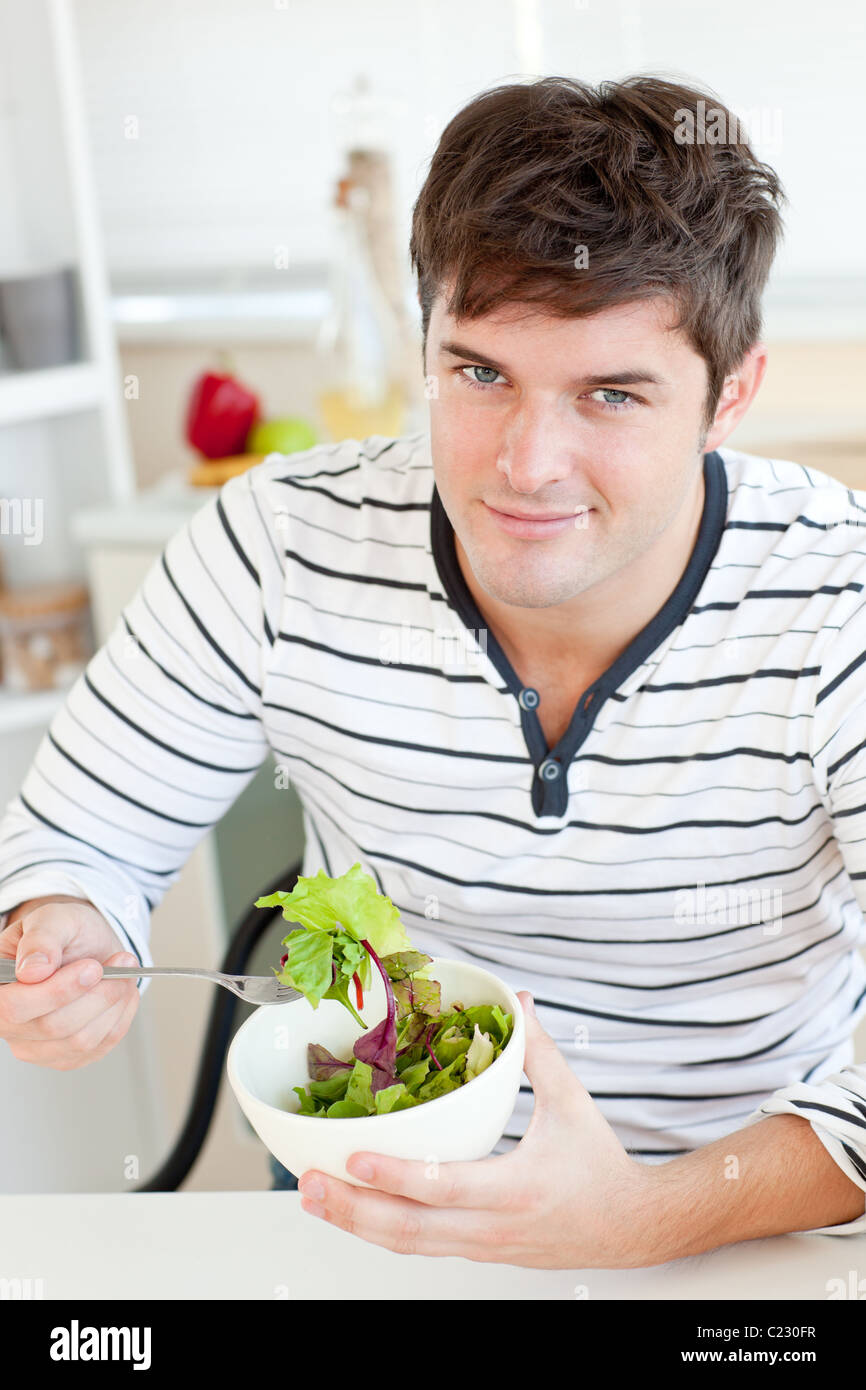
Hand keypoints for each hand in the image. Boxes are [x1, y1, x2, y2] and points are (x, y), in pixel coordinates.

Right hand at [0, 895, 140, 1069]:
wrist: (84, 948)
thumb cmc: (62, 934)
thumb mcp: (51, 919)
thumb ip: (41, 939)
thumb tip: (33, 970)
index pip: (14, 1007)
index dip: (56, 992)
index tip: (93, 968)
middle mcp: (9, 1026)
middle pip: (53, 1026)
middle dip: (97, 993)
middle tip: (122, 961)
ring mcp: (36, 1048)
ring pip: (80, 1040)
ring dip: (113, 1003)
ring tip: (125, 972)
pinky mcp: (66, 1058)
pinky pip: (100, 1046)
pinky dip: (120, 1016)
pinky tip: (122, 993)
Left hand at [297, 992, 653, 1267]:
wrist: (632, 1227)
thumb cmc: (600, 1165)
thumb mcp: (572, 1102)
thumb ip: (538, 1052)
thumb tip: (519, 1002)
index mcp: (515, 1187)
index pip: (443, 1186)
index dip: (395, 1176)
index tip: (353, 1159)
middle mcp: (491, 1227)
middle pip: (409, 1229)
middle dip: (352, 1208)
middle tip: (308, 1183)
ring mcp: (481, 1248)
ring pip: (407, 1245)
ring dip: (356, 1223)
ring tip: (314, 1199)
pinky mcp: (478, 1254)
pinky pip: (421, 1246)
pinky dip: (382, 1230)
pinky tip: (353, 1211)